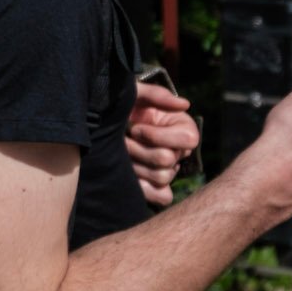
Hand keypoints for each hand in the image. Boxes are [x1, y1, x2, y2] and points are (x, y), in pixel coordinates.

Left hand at [127, 80, 199, 205]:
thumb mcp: (135, 93)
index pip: (188, 140)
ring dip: (135, 165)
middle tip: (122, 140)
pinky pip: (162, 197)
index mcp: (183, 129)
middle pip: (168, 160)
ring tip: (121, 152)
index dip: (156, 135)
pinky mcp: (155, 186)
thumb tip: (184, 104)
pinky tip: (127, 175)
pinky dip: (145, 189)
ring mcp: (168, 170)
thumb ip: (157, 95)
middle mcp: (179, 151)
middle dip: (138, 149)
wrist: (103, 121)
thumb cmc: (123, 105)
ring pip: (161, 177)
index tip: (135, 128)